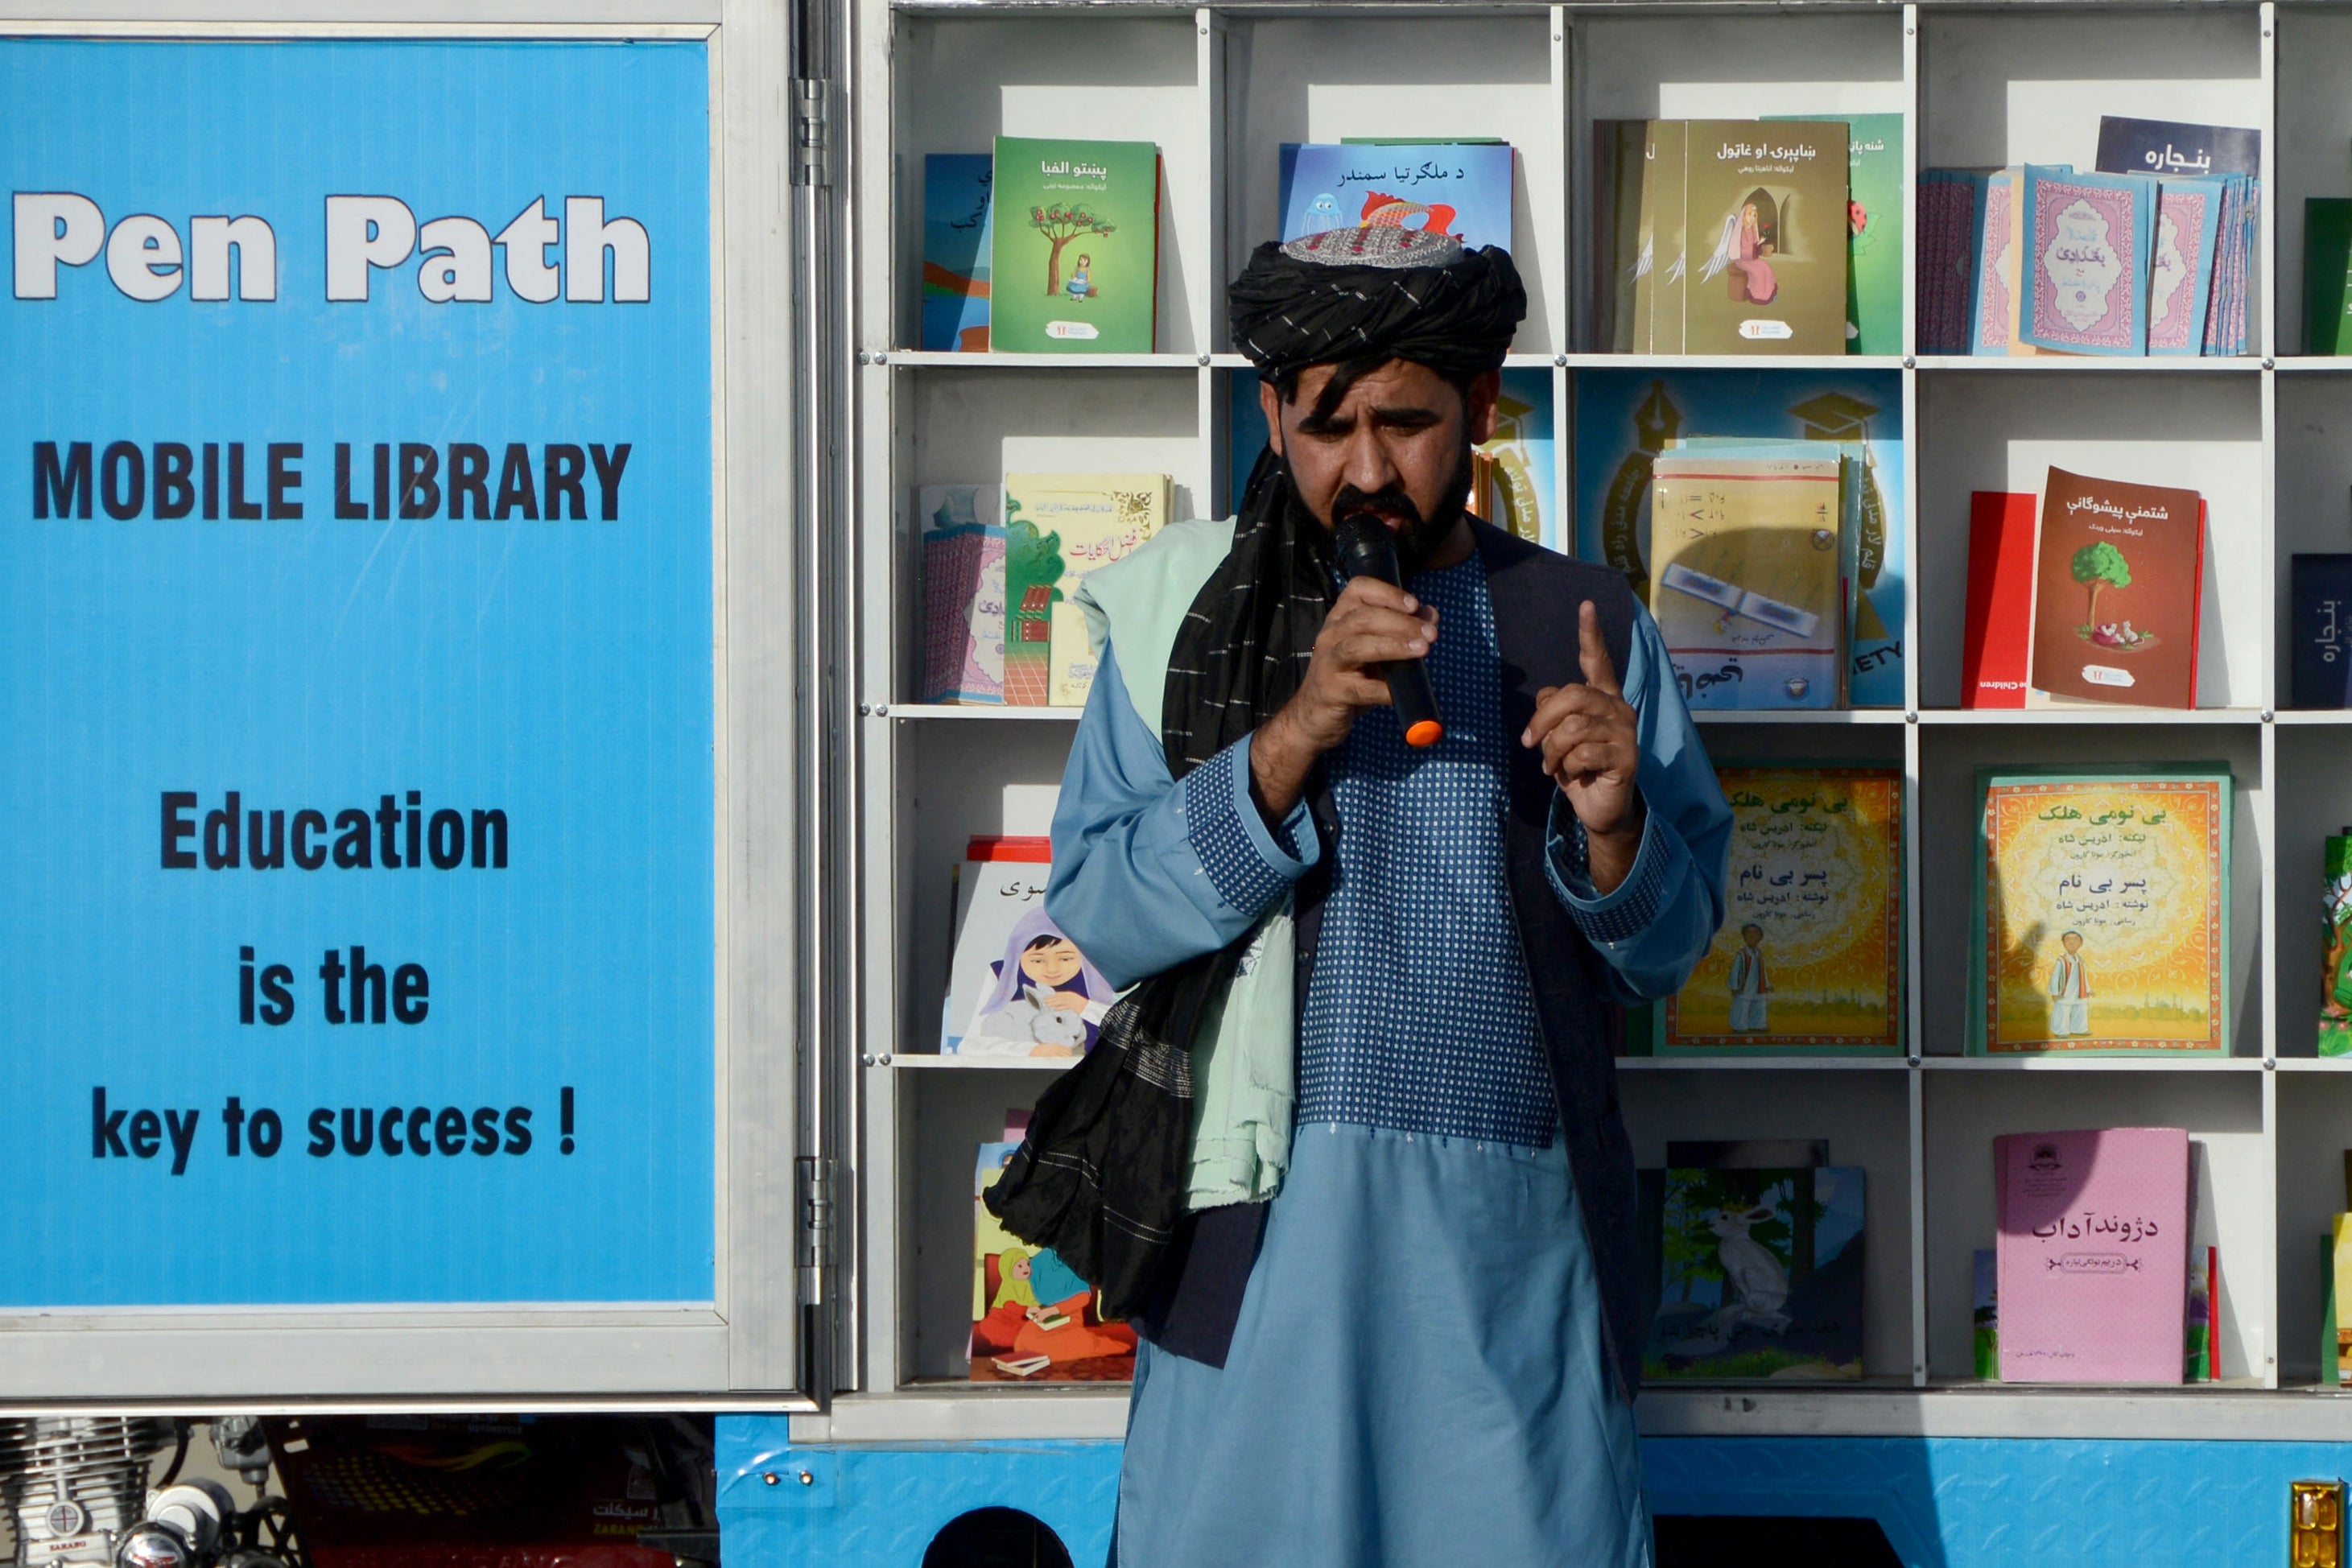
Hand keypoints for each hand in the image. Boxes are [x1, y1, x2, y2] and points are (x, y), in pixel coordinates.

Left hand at [1040, 989, 1088, 1012]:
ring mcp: (1070, 1001)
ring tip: (1047, 1005)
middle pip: (1057, 997)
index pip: (1058, 994)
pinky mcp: (1071, 1006)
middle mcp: (1068, 996)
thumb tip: (1059, 1000)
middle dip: (1050, 999)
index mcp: (1068, 993)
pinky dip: (1058, 1008)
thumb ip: (1066, 998)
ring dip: (1052, 1003)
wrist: (1087, 1006)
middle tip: (1044, 1001)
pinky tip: (1054, 1009)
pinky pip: (1063, 1007)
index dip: (1052, 996)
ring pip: (1059, 1001)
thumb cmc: (1080, 1002)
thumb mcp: (1073, 997)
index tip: (1046, 997)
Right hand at [1250, 575, 1436, 816]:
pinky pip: (1361, 688)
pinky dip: (1385, 690)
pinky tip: (1400, 693)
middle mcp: (1330, 634)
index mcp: (1341, 618)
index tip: (1414, 605)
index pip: (1358, 589)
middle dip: (1401, 623)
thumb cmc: (1352, 677)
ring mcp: (1328, 663)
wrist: (1315, 715)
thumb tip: (1431, 615)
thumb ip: (1403, 630)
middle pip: (1364, 617)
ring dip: (1393, 646)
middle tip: (1430, 634)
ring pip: (1358, 646)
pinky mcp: (1331, 691)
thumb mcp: (1377, 650)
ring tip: (1421, 650)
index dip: (1387, 593)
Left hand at [1523, 601, 1643, 889]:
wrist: (1600, 808)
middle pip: (1572, 695)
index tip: (1585, 605)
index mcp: (1602, 698)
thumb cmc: (1578, 767)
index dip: (1591, 634)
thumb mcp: (1558, 737)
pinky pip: (1583, 752)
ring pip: (1573, 727)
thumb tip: (1546, 701)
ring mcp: (1625, 732)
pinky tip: (1570, 775)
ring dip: (1552, 751)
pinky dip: (1567, 766)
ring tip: (1553, 766)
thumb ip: (1553, 712)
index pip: (1597, 661)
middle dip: (1542, 720)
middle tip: (1531, 744)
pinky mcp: (1627, 756)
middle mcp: (1618, 708)